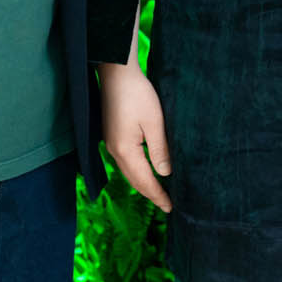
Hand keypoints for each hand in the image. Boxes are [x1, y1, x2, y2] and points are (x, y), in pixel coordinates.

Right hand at [98, 59, 171, 211]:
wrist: (117, 73)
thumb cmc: (137, 94)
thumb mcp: (154, 122)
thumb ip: (159, 150)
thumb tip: (164, 174)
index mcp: (125, 151)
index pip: (144, 181)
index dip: (158, 195)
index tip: (170, 208)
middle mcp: (114, 151)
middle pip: (134, 180)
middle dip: (150, 194)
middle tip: (166, 205)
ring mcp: (110, 144)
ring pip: (128, 172)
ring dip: (143, 184)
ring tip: (158, 192)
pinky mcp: (111, 136)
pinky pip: (125, 162)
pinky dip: (136, 172)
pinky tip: (145, 170)